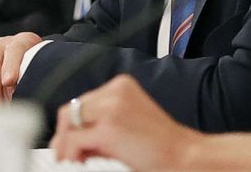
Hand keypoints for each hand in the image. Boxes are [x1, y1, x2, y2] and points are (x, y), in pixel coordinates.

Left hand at [50, 75, 200, 168]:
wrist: (184, 156)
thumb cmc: (160, 146)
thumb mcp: (127, 122)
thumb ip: (102, 122)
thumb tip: (68, 140)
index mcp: (121, 85)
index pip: (83, 102)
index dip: (74, 127)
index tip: (72, 147)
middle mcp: (115, 89)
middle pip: (71, 109)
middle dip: (66, 136)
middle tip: (70, 158)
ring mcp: (111, 106)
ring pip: (68, 122)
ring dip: (66, 145)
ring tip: (76, 162)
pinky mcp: (108, 127)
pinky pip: (73, 140)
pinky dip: (71, 155)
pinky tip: (82, 164)